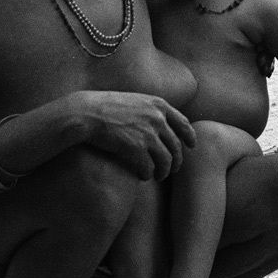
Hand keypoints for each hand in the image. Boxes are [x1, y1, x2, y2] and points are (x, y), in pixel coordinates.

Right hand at [74, 91, 195, 180]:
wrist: (86, 113)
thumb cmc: (105, 106)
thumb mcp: (135, 100)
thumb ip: (150, 109)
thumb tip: (161, 122)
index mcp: (159, 105)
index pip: (183, 123)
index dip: (189, 136)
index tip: (191, 146)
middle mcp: (158, 119)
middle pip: (176, 146)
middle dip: (177, 160)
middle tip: (172, 169)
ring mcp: (148, 134)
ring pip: (166, 160)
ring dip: (164, 171)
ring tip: (158, 177)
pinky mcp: (136, 149)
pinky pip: (149, 168)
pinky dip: (148, 175)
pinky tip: (143, 177)